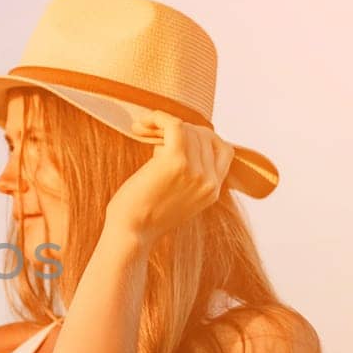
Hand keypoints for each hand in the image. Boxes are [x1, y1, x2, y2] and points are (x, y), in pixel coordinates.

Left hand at [103, 109, 235, 246]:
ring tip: (141, 132)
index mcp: (213, 191)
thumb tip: (179, 137)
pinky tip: (140, 125)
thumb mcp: (176, 196)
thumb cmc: (142, 216)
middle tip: (149, 134)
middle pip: (203, 135)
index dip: (200, 137)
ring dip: (161, 125)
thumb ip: (187, 174)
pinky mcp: (177, 162)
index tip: (172, 139)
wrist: (130, 233)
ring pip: (188, 129)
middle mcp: (210, 181)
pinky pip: (174, 125)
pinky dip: (157, 119)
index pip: (223, 149)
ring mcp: (197, 171)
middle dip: (177, 129)